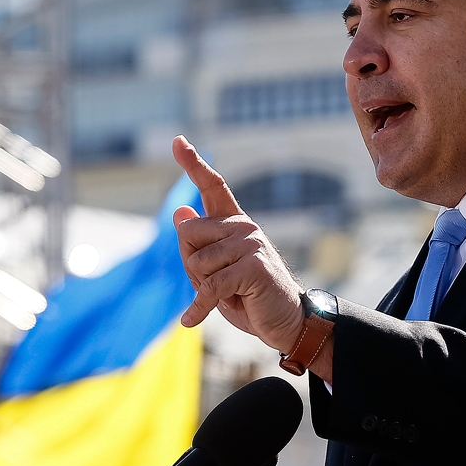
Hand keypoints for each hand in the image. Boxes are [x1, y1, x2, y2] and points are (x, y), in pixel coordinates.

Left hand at [172, 136, 304, 353]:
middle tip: (216, 284)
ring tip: (230, 295)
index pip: (212, 187)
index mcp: (234, 225)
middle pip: (189, 233)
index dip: (193, 164)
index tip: (178, 140)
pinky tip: (191, 320)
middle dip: (192, 264)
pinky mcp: (253, 267)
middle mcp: (243, 227)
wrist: (288, 324)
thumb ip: (197, 245)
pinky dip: (199, 307)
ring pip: (196, 262)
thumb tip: (179, 212)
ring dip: (202, 287)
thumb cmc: (249, 299)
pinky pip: (209, 286)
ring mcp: (250, 244)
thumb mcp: (215, 273)